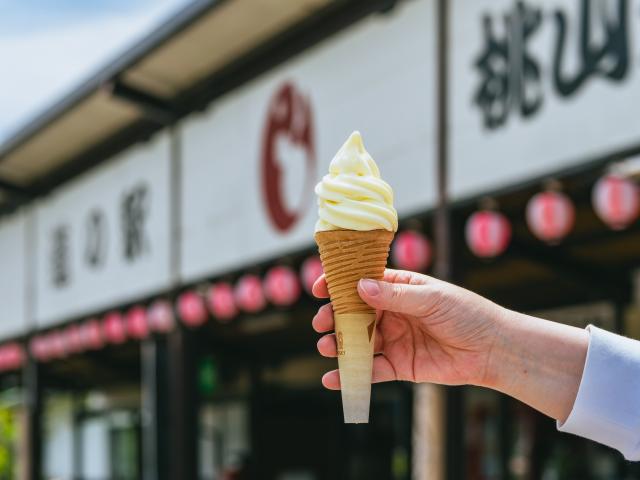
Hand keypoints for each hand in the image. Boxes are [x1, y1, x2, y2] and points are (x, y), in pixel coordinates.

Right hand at [312, 269, 505, 389]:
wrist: (492, 350)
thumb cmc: (466, 314)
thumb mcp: (431, 298)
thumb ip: (395, 295)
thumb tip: (360, 286)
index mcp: (399, 288)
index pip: (363, 282)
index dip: (340, 284)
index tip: (319, 288)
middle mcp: (391, 313)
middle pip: (354, 314)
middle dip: (334, 317)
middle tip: (322, 322)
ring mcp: (393, 340)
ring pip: (358, 342)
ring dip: (339, 344)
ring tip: (327, 346)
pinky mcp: (399, 366)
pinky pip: (370, 371)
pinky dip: (351, 376)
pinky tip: (333, 379)